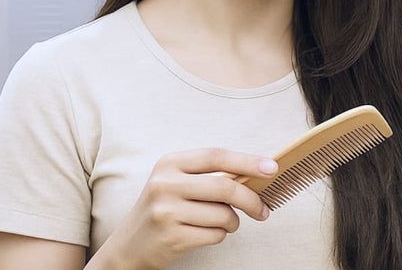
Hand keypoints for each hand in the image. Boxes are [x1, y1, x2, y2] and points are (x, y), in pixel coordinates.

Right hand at [93, 148, 276, 269]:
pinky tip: (205, 233)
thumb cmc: (165, 209)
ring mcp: (166, 211)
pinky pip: (215, 234)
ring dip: (232, 222)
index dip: (247, 161)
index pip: (216, 156)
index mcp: (169, 163)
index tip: (272, 168)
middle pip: (225, 187)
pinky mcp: (171, 236)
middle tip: (263, 210)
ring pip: (223, 214)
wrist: (129, 246)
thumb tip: (259, 173)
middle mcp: (165, 184)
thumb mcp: (178, 183)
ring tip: (223, 223)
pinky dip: (219, 235)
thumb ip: (211, 175)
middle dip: (251, 200)